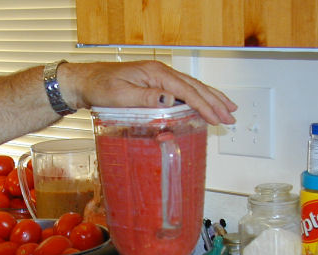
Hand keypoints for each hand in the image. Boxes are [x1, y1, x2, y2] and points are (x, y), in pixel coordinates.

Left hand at [59, 61, 236, 125]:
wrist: (86, 82)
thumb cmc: (100, 87)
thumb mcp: (121, 95)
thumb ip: (146, 98)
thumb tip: (170, 101)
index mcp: (155, 74)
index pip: (186, 91)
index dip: (204, 105)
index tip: (217, 117)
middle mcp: (160, 73)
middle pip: (194, 87)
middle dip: (215, 101)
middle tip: (231, 115)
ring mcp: (158, 78)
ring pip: (191, 87)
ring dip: (210, 98)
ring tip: (227, 108)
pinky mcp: (154, 84)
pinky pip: (181, 91)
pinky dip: (196, 98)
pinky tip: (203, 104)